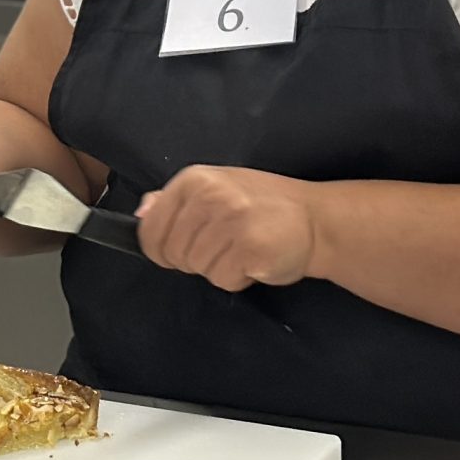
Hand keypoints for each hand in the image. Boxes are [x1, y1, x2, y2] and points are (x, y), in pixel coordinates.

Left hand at [136, 165, 317, 291]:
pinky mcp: (249, 247)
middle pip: (173, 254)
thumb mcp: (216, 189)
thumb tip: (143, 212)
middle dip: (195, 260)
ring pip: (198, 269)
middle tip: (225, 246)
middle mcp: (209, 196)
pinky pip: (223, 280)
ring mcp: (230, 221)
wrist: (316, 218)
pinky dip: (238, 279)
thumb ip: (177, 202)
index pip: (150, 229)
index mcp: (193, 180)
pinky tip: (255, 260)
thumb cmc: (263, 205)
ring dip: (219, 269)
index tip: (184, 249)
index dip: (162, 250)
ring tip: (243, 250)